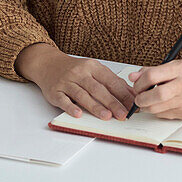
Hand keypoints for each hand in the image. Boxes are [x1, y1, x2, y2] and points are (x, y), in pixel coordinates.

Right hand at [15, 44, 135, 120]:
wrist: (49, 64)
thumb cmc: (75, 70)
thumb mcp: (94, 70)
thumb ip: (111, 82)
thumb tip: (131, 95)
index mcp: (93, 66)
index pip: (111, 81)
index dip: (123, 94)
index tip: (132, 105)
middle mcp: (80, 73)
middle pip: (98, 89)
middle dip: (112, 102)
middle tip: (122, 114)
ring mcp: (66, 82)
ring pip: (82, 95)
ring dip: (95, 106)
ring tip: (106, 116)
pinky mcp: (54, 91)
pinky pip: (63, 100)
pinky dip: (70, 107)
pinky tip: (78, 114)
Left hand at [129, 58, 181, 119]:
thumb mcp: (173, 66)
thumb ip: (151, 70)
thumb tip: (132, 77)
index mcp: (180, 69)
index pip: (152, 76)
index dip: (139, 83)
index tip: (137, 85)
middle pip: (155, 96)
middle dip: (141, 98)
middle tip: (138, 98)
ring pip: (157, 109)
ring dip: (147, 107)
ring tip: (147, 101)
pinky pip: (164, 115)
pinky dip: (158, 111)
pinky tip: (161, 105)